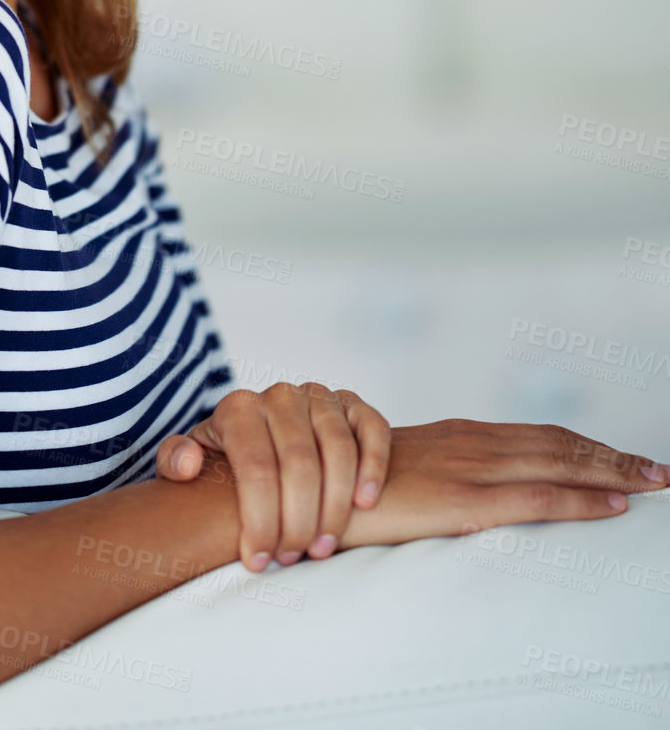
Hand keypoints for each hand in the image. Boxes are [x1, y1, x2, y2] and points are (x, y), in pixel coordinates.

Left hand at [154, 383, 390, 572]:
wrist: (265, 433)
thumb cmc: (228, 457)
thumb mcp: (194, 458)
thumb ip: (175, 459)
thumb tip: (189, 465)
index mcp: (238, 407)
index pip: (255, 467)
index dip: (260, 519)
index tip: (259, 560)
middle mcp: (280, 396)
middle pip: (299, 464)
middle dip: (298, 520)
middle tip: (293, 557)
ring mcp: (319, 397)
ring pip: (338, 451)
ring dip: (335, 506)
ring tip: (323, 547)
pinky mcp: (353, 404)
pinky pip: (371, 429)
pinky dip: (373, 465)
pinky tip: (365, 502)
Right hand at [332, 418, 669, 549]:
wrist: (306, 486)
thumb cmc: (344, 486)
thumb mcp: (398, 472)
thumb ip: (433, 475)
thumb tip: (455, 492)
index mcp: (458, 436)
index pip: (538, 436)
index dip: (584, 446)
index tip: (623, 458)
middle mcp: (471, 442)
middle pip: (559, 443)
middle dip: (614, 456)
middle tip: (661, 469)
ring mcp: (469, 468)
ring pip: (559, 462)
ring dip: (613, 472)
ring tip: (654, 481)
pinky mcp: (463, 500)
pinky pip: (537, 496)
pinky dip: (582, 498)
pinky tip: (613, 505)